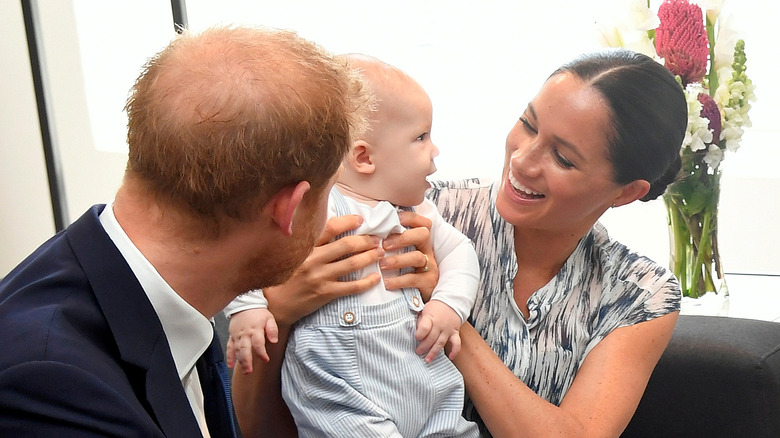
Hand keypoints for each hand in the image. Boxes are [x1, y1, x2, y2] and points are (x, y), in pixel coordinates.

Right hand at [226, 308, 277, 373]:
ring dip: (239, 361)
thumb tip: (274, 340)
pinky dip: (229, 357)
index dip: (262, 353)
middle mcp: (245, 334)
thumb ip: (272, 330)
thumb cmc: (257, 312)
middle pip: (245, 349)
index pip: (258, 344)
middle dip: (246, 361)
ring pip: (237, 350)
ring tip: (244, 370)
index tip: (266, 359)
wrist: (245, 304)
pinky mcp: (232, 336)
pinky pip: (229, 347)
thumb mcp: (269, 318)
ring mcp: (237, 336)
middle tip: (249, 370)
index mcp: (255, 330)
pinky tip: (230, 365)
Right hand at [265, 214, 383, 326]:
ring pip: (352, 264)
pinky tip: (376, 278)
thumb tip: (333, 228)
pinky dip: (367, 282)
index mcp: (305, 247)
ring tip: (380, 254)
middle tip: (376, 239)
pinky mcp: (325, 293)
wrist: (275, 304)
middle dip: (365, 240)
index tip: (360, 220)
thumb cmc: (286, 276)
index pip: (330, 228)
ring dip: (369, 257)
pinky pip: (351, 287)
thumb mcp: (293, 254)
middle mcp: (313, 259)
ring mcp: (319, 277)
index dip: (348, 221)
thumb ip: (310, 243)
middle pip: (346, 245)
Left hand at [381, 210, 437, 300]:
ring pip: (417, 257)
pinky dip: (398, 280)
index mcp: (421, 241)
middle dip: (402, 237)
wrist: (418, 296)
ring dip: (397, 259)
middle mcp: (427, 251)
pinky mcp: (428, 283)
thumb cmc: (404, 271)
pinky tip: (385, 283)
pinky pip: (413, 279)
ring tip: (381, 264)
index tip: (394, 219)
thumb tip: (369, 230)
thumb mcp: (401, 254)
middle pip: (423, 234)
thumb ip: (391, 242)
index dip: (409, 218)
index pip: (421, 222)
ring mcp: (430, 267)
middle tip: (384, 245)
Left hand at [414, 299, 462, 362]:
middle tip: (418, 352)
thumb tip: (417, 333)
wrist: (451, 301)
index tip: (416, 338)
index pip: (424, 328)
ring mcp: (448, 329)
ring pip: (441, 343)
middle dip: (423, 347)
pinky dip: (455, 351)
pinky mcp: (455, 332)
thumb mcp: (425, 310)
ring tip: (428, 359)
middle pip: (431, 338)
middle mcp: (440, 324)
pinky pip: (456, 343)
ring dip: (434, 352)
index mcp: (430, 317)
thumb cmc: (436, 307)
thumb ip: (420, 321)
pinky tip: (451, 357)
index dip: (419, 335)